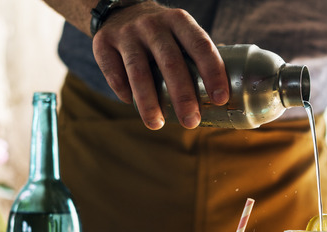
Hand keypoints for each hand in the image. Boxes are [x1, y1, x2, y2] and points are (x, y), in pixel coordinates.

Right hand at [91, 2, 228, 129]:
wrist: (120, 10)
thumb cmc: (162, 34)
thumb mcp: (181, 33)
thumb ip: (197, 57)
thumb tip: (223, 97)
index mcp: (179, 21)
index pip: (200, 46)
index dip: (213, 72)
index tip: (220, 99)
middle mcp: (153, 24)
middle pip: (171, 63)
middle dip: (183, 96)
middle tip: (191, 122)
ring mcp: (127, 33)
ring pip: (138, 72)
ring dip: (149, 102)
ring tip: (156, 124)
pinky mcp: (103, 43)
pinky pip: (113, 73)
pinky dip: (123, 91)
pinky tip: (131, 104)